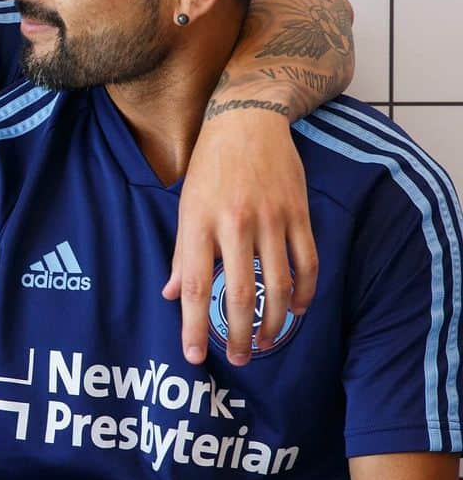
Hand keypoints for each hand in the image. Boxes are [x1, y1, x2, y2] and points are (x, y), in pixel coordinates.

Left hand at [164, 109, 316, 366]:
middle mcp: (234, 223)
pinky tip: (297, 309)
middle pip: (240, 294)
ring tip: (268, 343)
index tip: (195, 357)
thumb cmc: (210, 167)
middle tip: (240, 359)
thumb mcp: (185, 206)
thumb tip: (173, 295)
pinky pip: (307, 262)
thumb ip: (183, 254)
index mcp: (199, 224)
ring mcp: (271, 218)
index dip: (194, 326)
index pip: (196, 287)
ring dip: (275, 322)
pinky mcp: (298, 213)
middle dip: (240, 335)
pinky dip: (304, 291)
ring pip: (278, 284)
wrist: (247, 120)